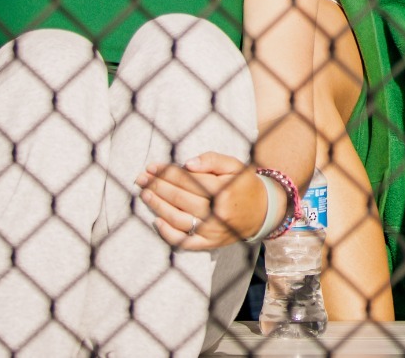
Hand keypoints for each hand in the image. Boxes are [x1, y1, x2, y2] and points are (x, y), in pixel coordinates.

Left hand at [137, 152, 264, 249]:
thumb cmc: (244, 185)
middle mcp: (216, 212)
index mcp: (223, 190)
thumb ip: (212, 160)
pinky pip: (185, 241)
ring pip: (178, 218)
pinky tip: (157, 221)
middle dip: (157, 186)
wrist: (263, 212)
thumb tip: (187, 163)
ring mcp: (212, 231)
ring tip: (145, 194)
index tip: (152, 167)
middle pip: (180, 198)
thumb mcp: (235, 166)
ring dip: (158, 206)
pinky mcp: (210, 243)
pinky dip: (169, 233)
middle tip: (141, 178)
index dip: (167, 172)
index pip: (188, 179)